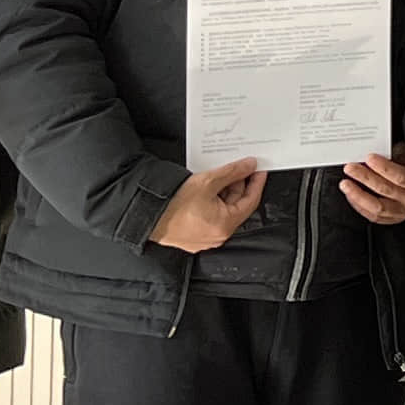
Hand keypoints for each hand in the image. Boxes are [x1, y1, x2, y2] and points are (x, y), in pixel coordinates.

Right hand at [152, 158, 266, 251]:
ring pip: (222, 211)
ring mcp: (204, 239)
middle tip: (238, 167)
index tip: (259, 169)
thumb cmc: (174, 203)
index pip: (250, 201)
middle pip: (236, 206)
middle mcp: (217, 237)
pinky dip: (213, 202)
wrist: (145, 215)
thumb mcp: (208, 181)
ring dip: (224, 192)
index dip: (256, 182)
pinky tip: (208, 187)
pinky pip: (210, 217)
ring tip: (220, 174)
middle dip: (238, 185)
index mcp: (225, 226)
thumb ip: (233, 172)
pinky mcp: (192, 236)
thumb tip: (250, 165)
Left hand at [338, 150, 404, 226]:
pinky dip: (359, 205)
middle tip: (350, 168)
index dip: (384, 167)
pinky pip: (372, 216)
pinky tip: (351, 195)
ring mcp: (400, 213)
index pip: (401, 176)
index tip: (369, 158)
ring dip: (358, 194)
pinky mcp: (390, 220)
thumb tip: (382, 149)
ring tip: (345, 184)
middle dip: (365, 177)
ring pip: (377, 207)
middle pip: (385, 189)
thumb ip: (400, 154)